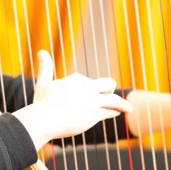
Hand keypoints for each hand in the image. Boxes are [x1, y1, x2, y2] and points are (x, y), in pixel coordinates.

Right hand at [13, 50, 132, 150]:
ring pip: (114, 100)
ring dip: (123, 104)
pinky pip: (110, 112)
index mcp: (77, 79)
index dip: (89, 89)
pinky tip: (118, 113)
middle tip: (111, 94)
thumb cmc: (42, 103)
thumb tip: (41, 50)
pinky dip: (115, 112)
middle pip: (108, 84)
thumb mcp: (43, 83)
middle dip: (110, 89)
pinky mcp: (95, 114)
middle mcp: (87, 87)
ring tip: (129, 107)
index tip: (88, 95)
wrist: (44, 119)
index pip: (88, 82)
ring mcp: (93, 101)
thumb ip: (45, 67)